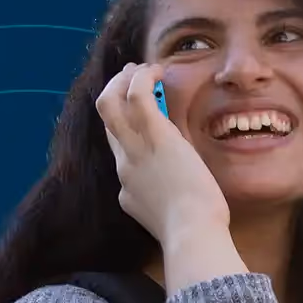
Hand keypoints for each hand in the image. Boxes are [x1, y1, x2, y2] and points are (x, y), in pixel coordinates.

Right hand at [95, 62, 229, 246]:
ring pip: (109, 103)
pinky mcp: (156, 137)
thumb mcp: (172, 216)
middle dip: (114, 96)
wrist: (193, 233)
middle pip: (107, 123)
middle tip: (130, 79)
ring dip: (121, 81)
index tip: (145, 119)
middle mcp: (124, 167)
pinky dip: (143, 78)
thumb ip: (168, 200)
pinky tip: (157, 70)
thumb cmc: (195, 232)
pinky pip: (137, 95)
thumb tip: (181, 188)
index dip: (129, 130)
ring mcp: (135, 151)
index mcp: (129, 188)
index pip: (119, 153)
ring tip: (141, 69)